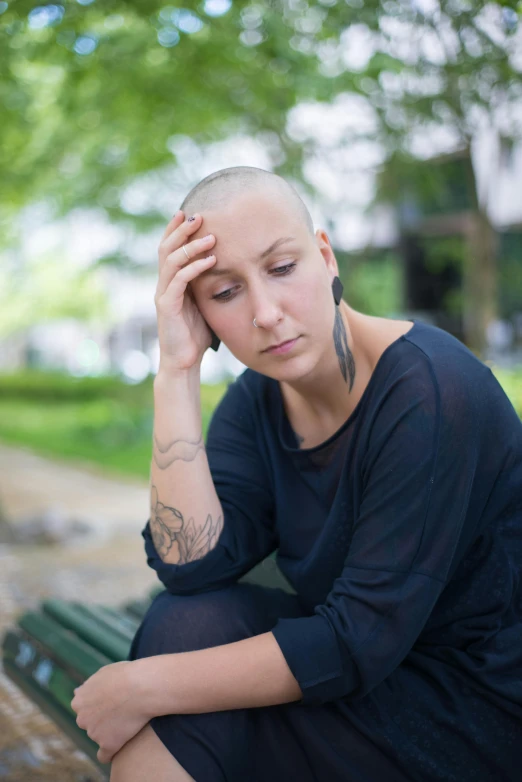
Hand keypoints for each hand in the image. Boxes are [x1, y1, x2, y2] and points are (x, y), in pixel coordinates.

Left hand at [70, 660, 152, 764]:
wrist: (141, 686)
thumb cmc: (125, 675)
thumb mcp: (103, 673)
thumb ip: (88, 686)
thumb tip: (77, 692)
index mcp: (79, 701)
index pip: (84, 709)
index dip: (99, 706)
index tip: (112, 703)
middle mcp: (83, 719)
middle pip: (90, 724)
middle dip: (101, 720)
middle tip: (121, 711)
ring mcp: (94, 733)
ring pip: (99, 737)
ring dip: (109, 732)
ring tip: (129, 721)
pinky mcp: (108, 744)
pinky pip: (104, 755)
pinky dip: (110, 753)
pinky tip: (118, 749)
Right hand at [155, 210, 216, 372]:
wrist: (183, 362)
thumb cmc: (196, 335)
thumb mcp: (203, 304)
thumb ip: (207, 286)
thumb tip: (229, 268)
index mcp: (170, 282)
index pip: (169, 249)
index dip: (176, 230)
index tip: (189, 212)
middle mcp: (163, 285)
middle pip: (166, 248)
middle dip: (181, 230)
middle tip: (199, 215)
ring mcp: (163, 295)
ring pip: (171, 261)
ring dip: (190, 246)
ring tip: (209, 236)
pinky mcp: (167, 307)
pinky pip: (179, 281)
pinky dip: (194, 268)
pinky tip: (210, 260)